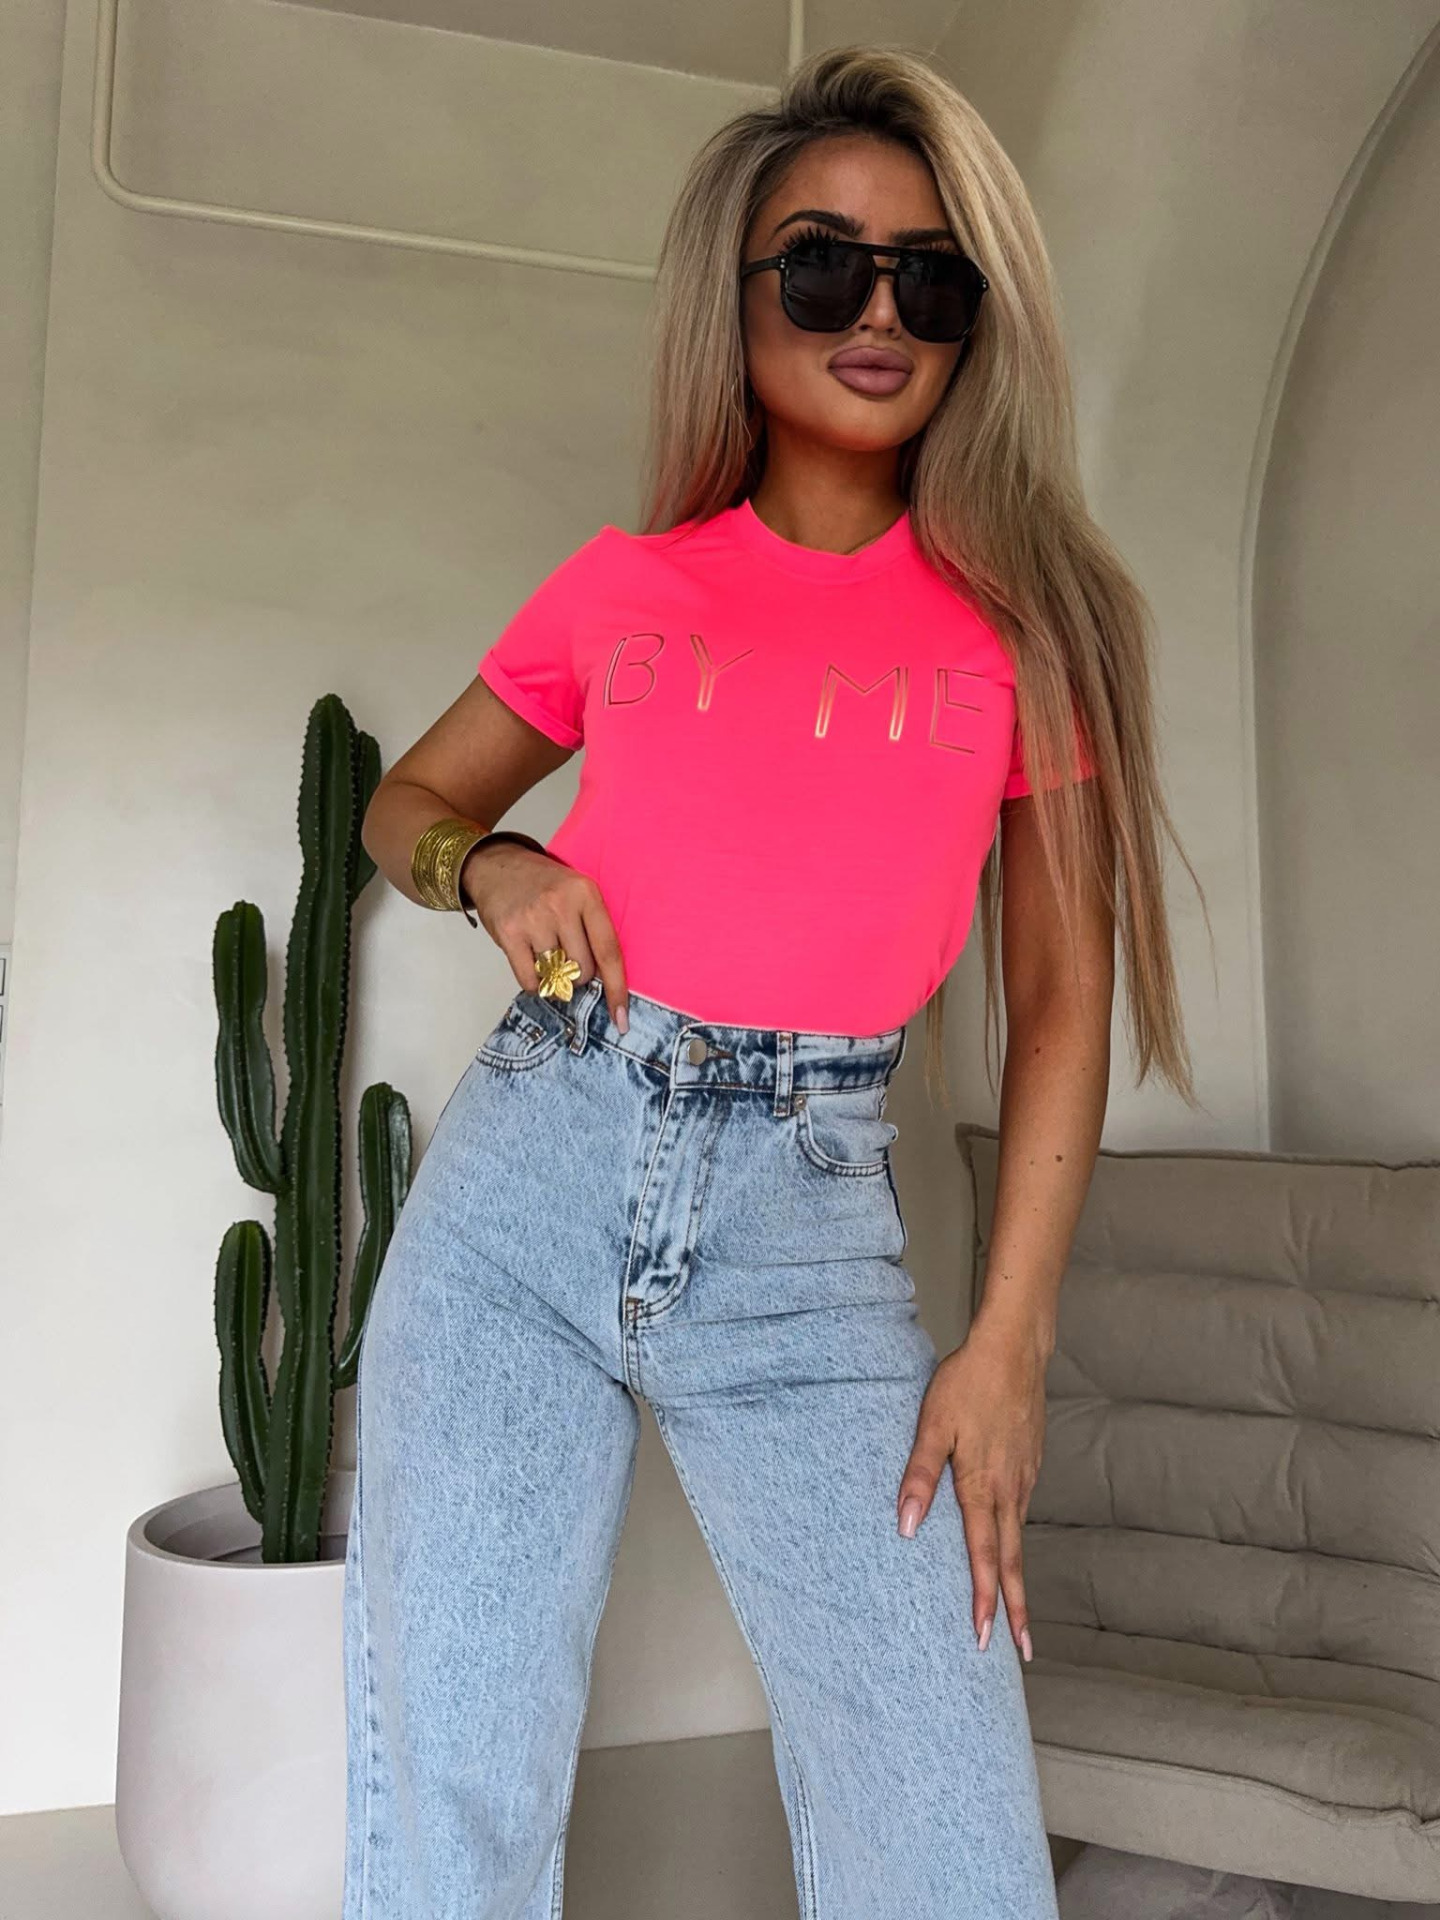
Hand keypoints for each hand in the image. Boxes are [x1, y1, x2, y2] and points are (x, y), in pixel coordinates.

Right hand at [462, 842, 629, 1033]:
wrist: (495, 864)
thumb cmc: (542, 884)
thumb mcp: (576, 891)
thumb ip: (591, 927)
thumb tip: (602, 981)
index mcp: (586, 894)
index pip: (609, 950)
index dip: (616, 988)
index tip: (621, 1017)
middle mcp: (561, 906)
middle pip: (582, 969)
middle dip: (579, 976)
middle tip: (567, 960)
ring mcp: (533, 920)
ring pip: (556, 977)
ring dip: (555, 978)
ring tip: (547, 955)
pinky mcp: (509, 933)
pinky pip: (530, 980)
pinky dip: (534, 983)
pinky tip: (532, 964)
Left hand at [894, 1321, 1048, 1660]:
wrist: (1014, 1349)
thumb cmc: (967, 1383)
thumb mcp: (932, 1425)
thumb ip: (918, 1476)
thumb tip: (906, 1525)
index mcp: (983, 1485)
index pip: (984, 1556)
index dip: (985, 1600)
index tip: (986, 1638)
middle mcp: (1010, 1490)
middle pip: (1012, 1560)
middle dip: (1015, 1609)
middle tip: (1021, 1652)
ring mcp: (1026, 1478)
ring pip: (1019, 1538)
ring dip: (1016, 1578)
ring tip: (1014, 1611)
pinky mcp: (1031, 1464)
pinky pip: (1023, 1513)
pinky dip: (1017, 1542)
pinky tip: (1009, 1547)